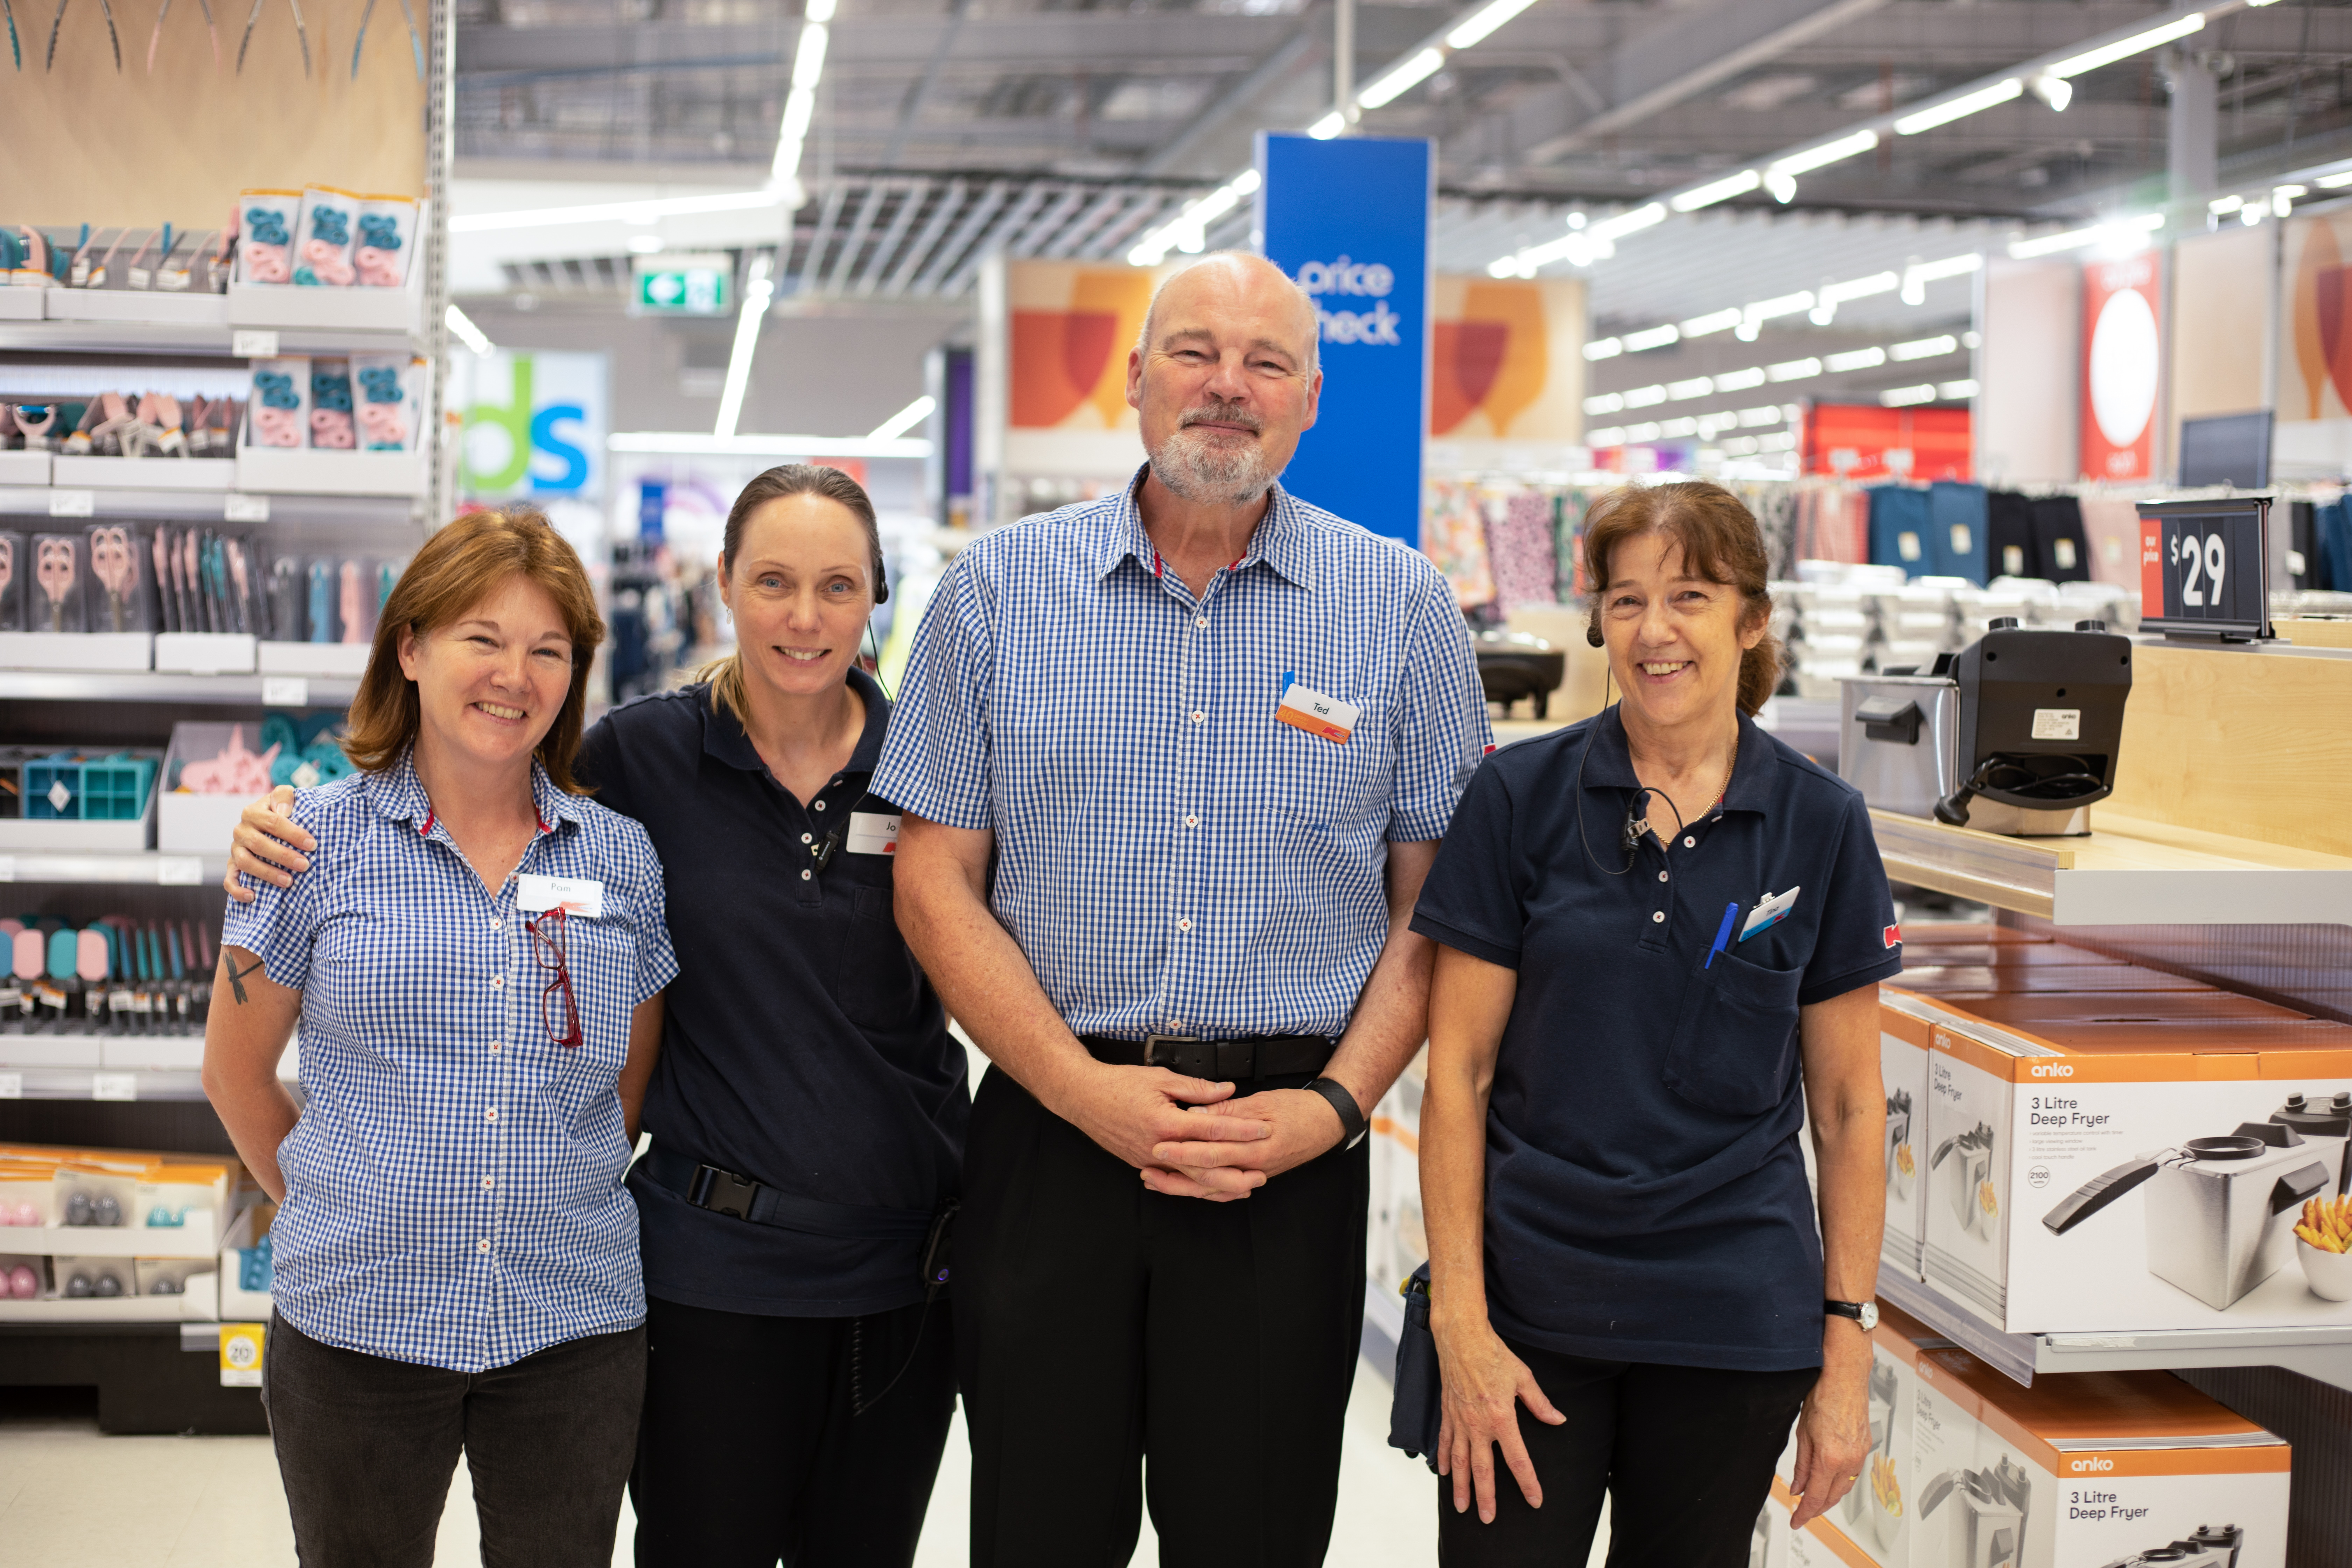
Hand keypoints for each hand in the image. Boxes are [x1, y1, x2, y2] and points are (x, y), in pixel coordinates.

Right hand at [223, 786, 309, 902]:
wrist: (266, 823)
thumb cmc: (281, 811)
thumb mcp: (284, 797)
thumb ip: (284, 796)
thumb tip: (284, 811)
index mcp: (252, 813)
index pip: (273, 822)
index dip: (293, 834)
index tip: (312, 845)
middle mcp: (241, 831)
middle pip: (259, 844)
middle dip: (283, 856)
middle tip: (304, 865)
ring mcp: (235, 849)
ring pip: (246, 863)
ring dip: (267, 873)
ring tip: (289, 881)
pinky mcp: (232, 865)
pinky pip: (230, 880)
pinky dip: (238, 890)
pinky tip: (253, 896)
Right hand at [1053, 1062, 1270, 1201]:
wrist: (1083, 1097)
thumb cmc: (1119, 1084)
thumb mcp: (1160, 1078)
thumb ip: (1196, 1088)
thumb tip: (1227, 1091)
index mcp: (1166, 1122)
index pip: (1213, 1129)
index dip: (1241, 1130)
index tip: (1263, 1130)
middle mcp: (1158, 1146)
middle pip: (1205, 1167)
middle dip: (1236, 1171)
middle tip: (1262, 1173)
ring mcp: (1149, 1159)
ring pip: (1190, 1181)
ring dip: (1219, 1187)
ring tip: (1244, 1187)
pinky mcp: (1142, 1164)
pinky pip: (1173, 1181)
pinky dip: (1194, 1187)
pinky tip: (1210, 1189)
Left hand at [1149, 1086, 1350, 1186]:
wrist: (1327, 1123)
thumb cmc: (1298, 1109)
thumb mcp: (1262, 1103)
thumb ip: (1229, 1110)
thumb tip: (1198, 1111)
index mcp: (1254, 1147)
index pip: (1211, 1151)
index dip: (1182, 1150)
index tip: (1158, 1145)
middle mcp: (1253, 1166)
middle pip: (1206, 1176)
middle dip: (1174, 1174)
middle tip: (1148, 1167)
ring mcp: (1255, 1174)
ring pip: (1213, 1188)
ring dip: (1183, 1187)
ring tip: (1155, 1181)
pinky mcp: (1255, 1175)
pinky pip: (1225, 1190)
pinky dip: (1202, 1190)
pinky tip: (1184, 1187)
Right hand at [1434, 1314, 1564, 1522]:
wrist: (1461, 1337)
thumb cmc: (1493, 1354)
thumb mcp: (1523, 1378)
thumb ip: (1540, 1404)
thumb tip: (1557, 1420)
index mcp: (1501, 1418)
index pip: (1517, 1459)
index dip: (1528, 1482)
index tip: (1534, 1500)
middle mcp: (1478, 1425)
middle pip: (1483, 1469)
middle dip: (1487, 1497)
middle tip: (1489, 1519)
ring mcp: (1459, 1421)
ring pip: (1460, 1461)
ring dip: (1462, 1487)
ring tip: (1462, 1508)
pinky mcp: (1447, 1413)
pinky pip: (1444, 1442)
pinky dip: (1443, 1459)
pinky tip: (1444, 1473)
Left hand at [1787, 1325, 1872, 1528]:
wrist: (1844, 1374)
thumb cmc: (1823, 1394)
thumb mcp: (1802, 1432)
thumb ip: (1802, 1465)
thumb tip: (1798, 1487)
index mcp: (1830, 1457)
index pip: (1817, 1497)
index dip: (1805, 1513)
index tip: (1797, 1520)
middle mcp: (1849, 1459)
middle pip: (1833, 1496)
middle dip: (1818, 1509)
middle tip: (1803, 1513)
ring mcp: (1860, 1453)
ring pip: (1845, 1487)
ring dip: (1830, 1497)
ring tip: (1815, 1500)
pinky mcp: (1865, 1446)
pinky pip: (1853, 1473)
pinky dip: (1841, 1482)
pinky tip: (1831, 1481)